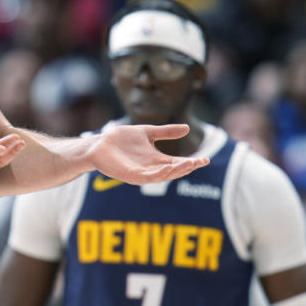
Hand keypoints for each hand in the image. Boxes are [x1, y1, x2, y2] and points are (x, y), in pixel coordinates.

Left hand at [89, 124, 207, 183]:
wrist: (99, 143)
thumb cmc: (120, 139)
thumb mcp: (147, 132)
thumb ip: (166, 132)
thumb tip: (187, 128)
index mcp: (156, 160)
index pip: (178, 163)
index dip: (192, 163)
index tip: (206, 159)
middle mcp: (151, 169)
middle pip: (173, 171)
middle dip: (187, 168)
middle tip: (200, 163)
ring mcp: (141, 174)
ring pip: (162, 176)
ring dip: (176, 171)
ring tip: (189, 165)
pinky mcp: (130, 176)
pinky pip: (147, 177)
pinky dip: (158, 174)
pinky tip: (167, 167)